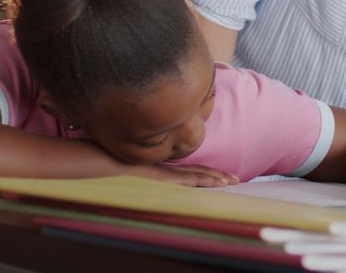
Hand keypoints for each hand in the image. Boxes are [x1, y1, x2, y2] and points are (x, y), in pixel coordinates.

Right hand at [124, 164, 240, 187]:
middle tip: (236, 178)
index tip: (222, 176)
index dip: (208, 173)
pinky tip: (216, 182)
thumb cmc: (120, 168)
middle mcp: (170, 169)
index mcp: (165, 170)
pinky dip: (204, 180)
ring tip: (232, 181)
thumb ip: (147, 176)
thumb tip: (149, 179)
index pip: (191, 171)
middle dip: (219, 175)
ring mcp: (169, 172)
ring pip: (199, 174)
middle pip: (200, 171)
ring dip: (217, 177)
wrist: (109, 162)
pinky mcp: (167, 176)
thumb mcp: (137, 175)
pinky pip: (190, 179)